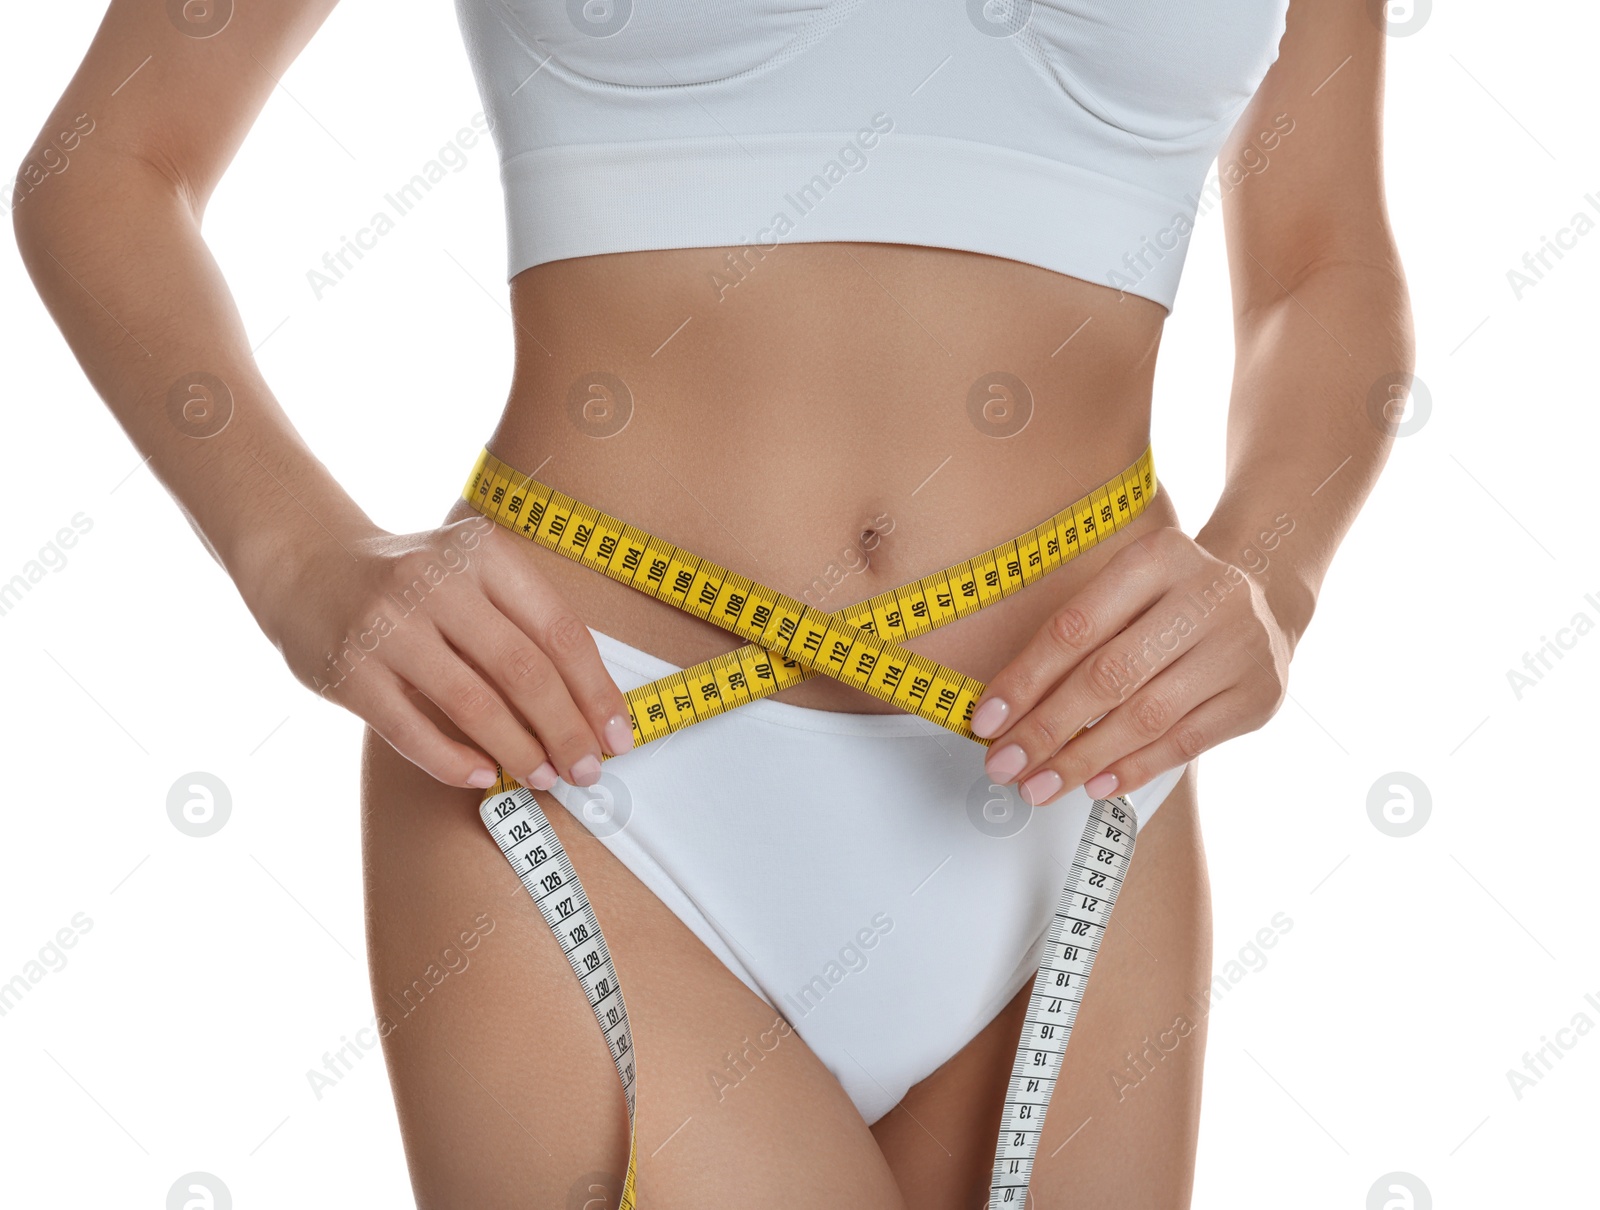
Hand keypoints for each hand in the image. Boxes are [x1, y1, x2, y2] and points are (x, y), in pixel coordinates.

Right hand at [256, 515, 632, 790]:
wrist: (307, 565)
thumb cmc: (416, 580)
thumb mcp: (474, 572)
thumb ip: (525, 624)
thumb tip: (589, 711)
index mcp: (483, 553)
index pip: (559, 631)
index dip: (595, 692)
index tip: (618, 737)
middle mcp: (436, 582)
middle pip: (524, 672)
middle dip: (566, 731)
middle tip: (587, 770)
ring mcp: (388, 627)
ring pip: (473, 706)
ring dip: (519, 752)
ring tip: (545, 777)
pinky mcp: (349, 671)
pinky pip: (414, 732)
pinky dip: (455, 761)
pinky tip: (484, 775)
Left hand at [968, 527, 1293, 805]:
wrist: (1263, 602)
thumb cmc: (1170, 601)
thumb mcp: (1127, 591)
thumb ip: (1075, 640)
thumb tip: (1007, 712)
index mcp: (1159, 556)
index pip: (1076, 627)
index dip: (1026, 679)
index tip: (988, 721)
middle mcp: (1207, 595)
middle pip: (1109, 675)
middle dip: (1047, 729)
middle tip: (1008, 764)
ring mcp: (1239, 647)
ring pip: (1146, 716)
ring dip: (1083, 759)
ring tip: (1042, 784)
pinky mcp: (1258, 695)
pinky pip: (1185, 743)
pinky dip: (1134, 768)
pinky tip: (1096, 785)